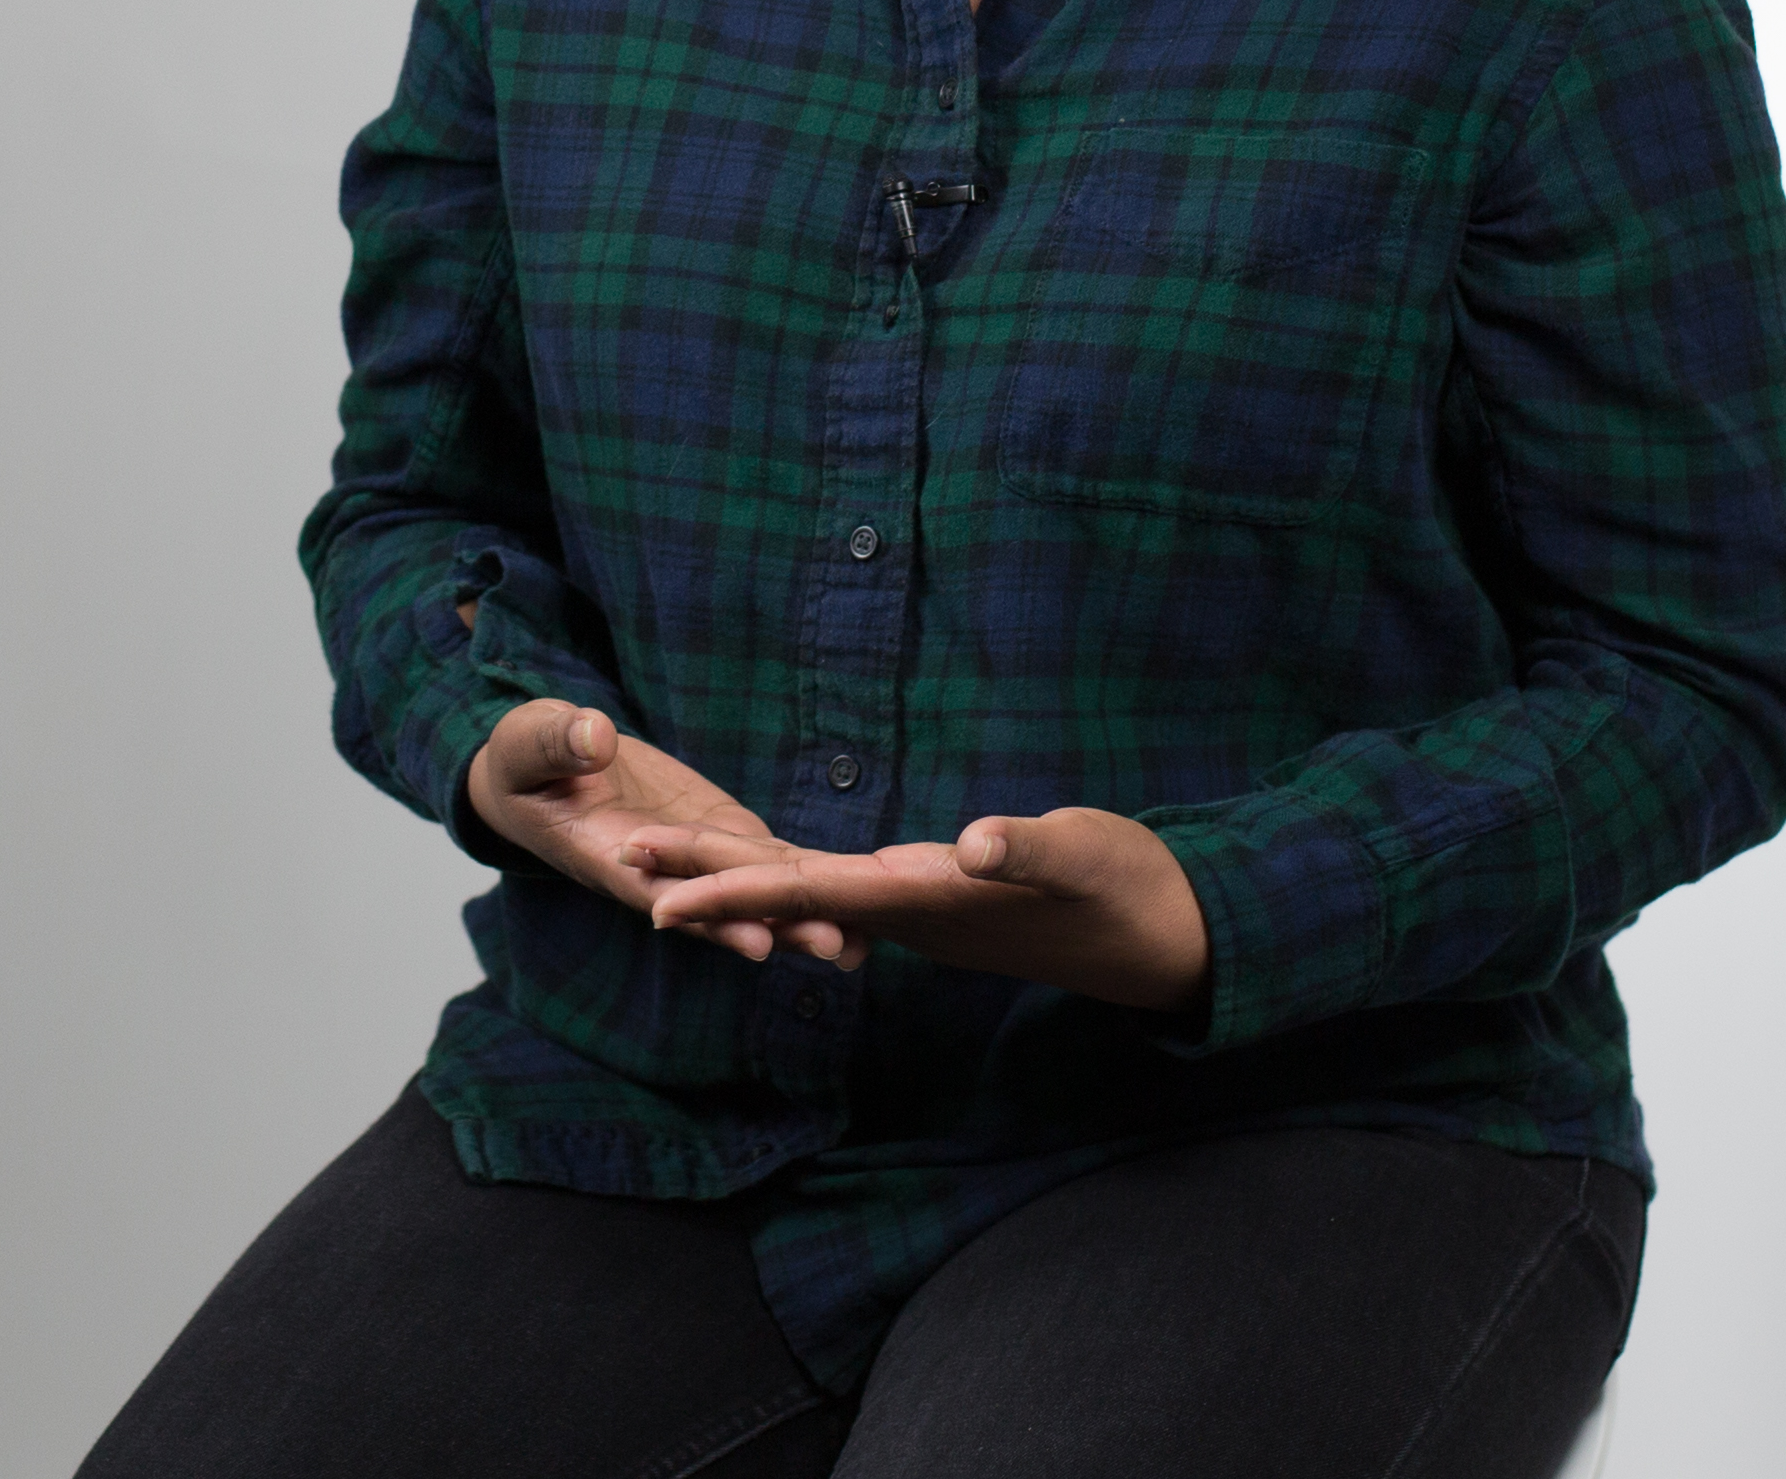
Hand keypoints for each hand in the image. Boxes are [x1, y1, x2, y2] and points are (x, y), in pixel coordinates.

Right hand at [461, 699, 856, 969]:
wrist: (545, 770)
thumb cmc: (525, 760)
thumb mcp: (527, 743)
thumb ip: (556, 742)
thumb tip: (594, 736)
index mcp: (605, 855)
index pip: (660, 890)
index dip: (707, 915)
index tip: (751, 936)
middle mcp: (657, 872)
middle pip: (719, 906)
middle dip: (774, 925)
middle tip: (830, 944)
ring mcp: (694, 856)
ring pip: (750, 891)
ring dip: (799, 916)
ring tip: (858, 940)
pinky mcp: (719, 836)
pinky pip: (763, 862)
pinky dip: (804, 882)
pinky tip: (853, 904)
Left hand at [627, 808, 1207, 1011]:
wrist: (1167, 939)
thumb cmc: (1129, 891)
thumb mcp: (1082, 857)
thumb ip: (1025, 851)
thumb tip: (968, 847)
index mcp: (926, 902)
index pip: (810, 894)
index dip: (732, 892)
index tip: (658, 899)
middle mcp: (908, 913)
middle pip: (788, 893)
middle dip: (705, 881)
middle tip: (618, 862)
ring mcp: (920, 913)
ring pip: (810, 895)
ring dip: (738, 881)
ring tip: (665, 869)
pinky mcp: (937, 901)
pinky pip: (846, 893)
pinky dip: (794, 880)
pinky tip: (767, 874)